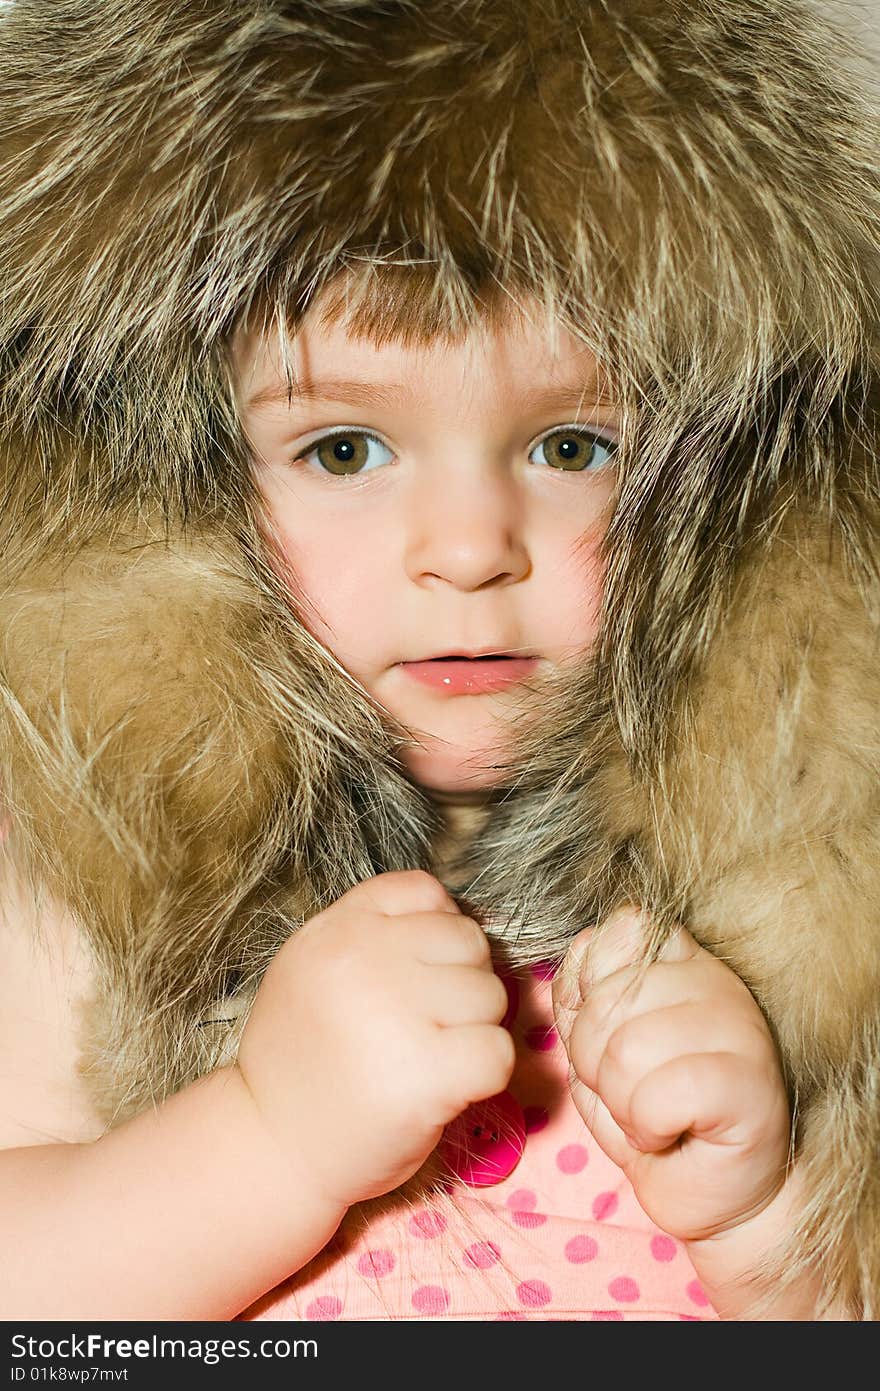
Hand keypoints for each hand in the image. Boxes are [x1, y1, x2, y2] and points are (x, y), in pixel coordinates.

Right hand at [235, 870, 513, 1209]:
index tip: (416, 973)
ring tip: (428, 1057)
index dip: (435, 932)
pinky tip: (446, 1087)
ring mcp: (395, 1014)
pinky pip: (498, 1052)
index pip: (426, 892)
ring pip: (491, 994)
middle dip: (459, 982)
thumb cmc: (304, 1059)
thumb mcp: (313, 968)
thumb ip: (371, 933)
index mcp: (337, 928)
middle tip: (423, 1026)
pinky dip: (485, 1074)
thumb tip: (452, 916)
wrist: (270, 1147)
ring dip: (473, 1028)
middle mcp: (363, 959)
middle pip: (468, 941)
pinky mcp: (426, 1074)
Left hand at [553, 908, 790, 1242]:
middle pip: (605, 1000)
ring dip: (621, 1102)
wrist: (719, 1197)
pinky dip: (647, 1128)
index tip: (611, 1040)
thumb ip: (584, 997)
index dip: (591, 993)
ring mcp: (740, 1026)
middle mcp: (715, 980)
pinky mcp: (750, 1083)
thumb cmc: (656, 1118)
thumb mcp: (597, 1051)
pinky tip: (673, 1133)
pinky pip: (657, 1097)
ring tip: (653, 1115)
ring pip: (625, 1051)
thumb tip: (584, 954)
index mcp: (681, 960)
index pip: (621, 930)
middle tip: (632, 1092)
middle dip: (594, 1063)